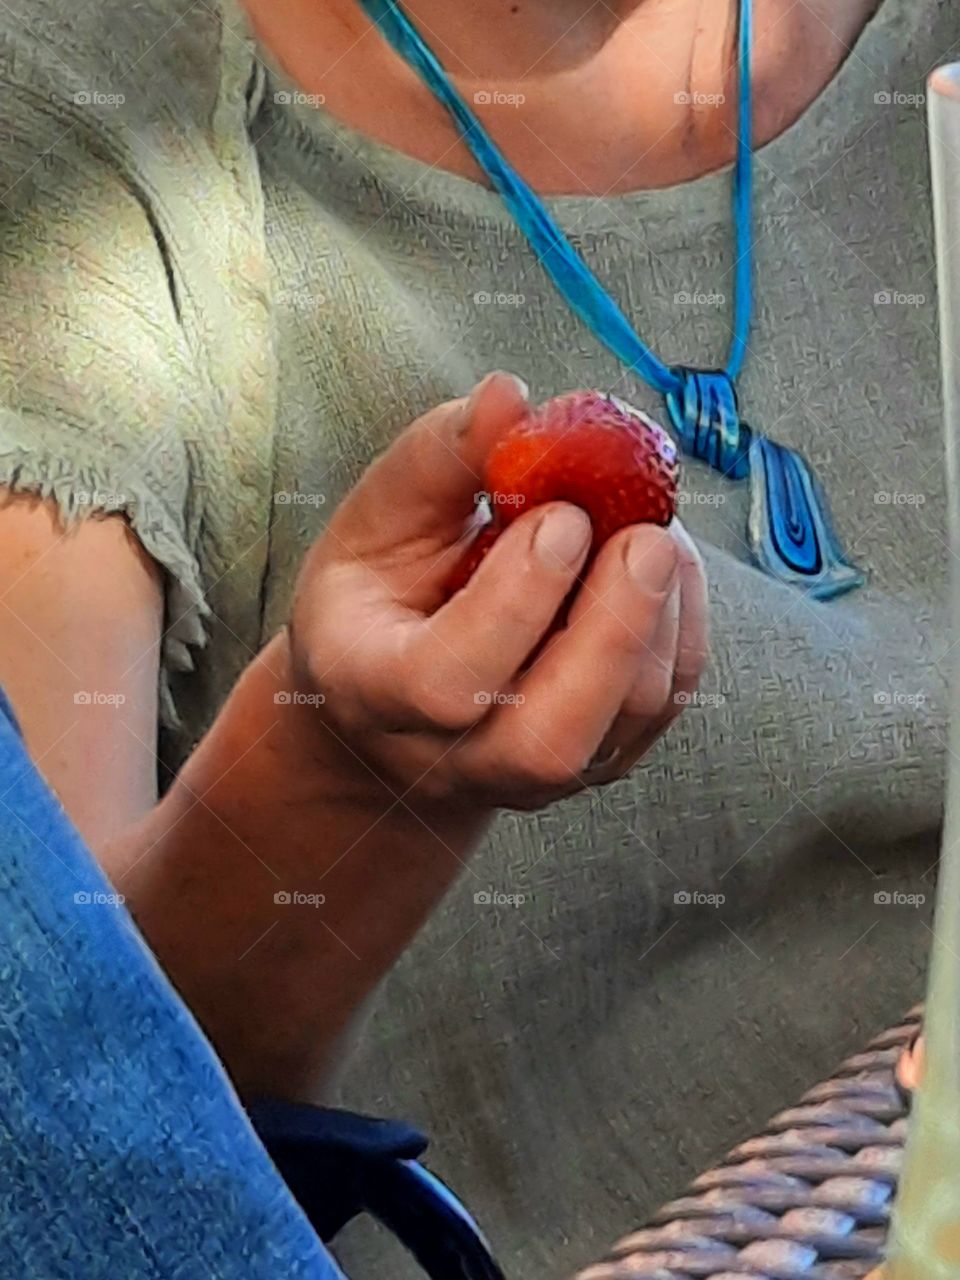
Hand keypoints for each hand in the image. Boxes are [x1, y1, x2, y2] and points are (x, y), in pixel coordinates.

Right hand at [287, 372, 707, 811]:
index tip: (562, 515)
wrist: (398, 702)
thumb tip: (508, 396)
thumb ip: (438, 459)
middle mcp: (459, 756)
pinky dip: (682, 624)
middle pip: (550, 739)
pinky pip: (664, 703)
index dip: (516, 601)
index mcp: (376, 692)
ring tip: (646, 528)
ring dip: (658, 613)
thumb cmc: (381, 598)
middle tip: (645, 536)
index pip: (447, 682)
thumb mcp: (376, 520)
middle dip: (614, 630)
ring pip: (623, 721)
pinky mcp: (600, 759)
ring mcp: (535, 773)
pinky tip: (661, 562)